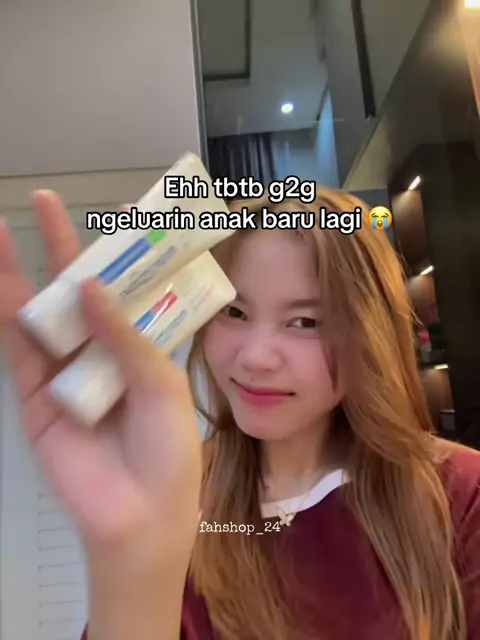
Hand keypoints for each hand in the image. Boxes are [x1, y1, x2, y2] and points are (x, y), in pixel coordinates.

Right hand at [0, 191, 201, 552]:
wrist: (139, 514)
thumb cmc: (167, 449)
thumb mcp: (160, 384)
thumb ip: (124, 336)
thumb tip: (90, 286)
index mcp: (143, 347)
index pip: (131, 289)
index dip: (126, 253)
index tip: (123, 213)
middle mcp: (103, 351)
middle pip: (81, 291)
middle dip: (66, 247)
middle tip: (49, 202)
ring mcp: (67, 370)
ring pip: (43, 313)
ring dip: (25, 272)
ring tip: (9, 226)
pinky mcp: (37, 394)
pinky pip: (21, 348)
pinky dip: (12, 313)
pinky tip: (6, 280)